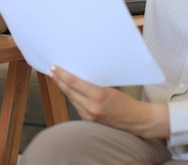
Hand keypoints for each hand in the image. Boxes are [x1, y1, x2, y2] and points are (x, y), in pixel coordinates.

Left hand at [50, 66, 169, 137]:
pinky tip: (67, 90)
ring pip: (70, 98)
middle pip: (69, 90)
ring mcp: (89, 115)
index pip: (74, 82)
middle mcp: (91, 107)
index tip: (54, 67)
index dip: (61, 74)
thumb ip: (93, 82)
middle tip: (52, 70)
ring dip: (63, 88)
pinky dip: (71, 96)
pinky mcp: (88, 120)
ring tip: (56, 78)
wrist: (136, 120)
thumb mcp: (110, 87)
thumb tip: (77, 73)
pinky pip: (76, 106)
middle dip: (58, 79)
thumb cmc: (126, 102)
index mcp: (98, 95)